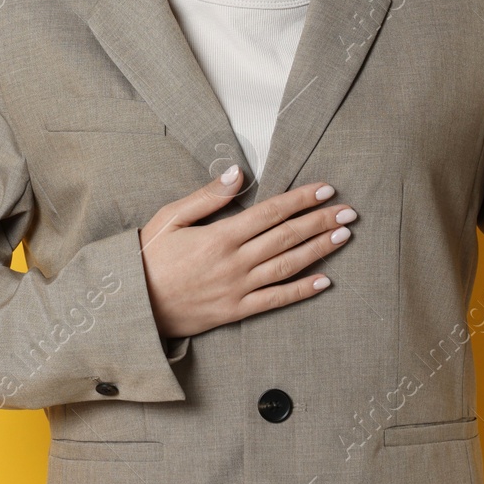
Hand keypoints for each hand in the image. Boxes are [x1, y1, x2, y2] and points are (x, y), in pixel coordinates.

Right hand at [136, 166, 355, 338]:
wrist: (134, 304)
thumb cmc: (148, 256)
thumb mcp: (170, 217)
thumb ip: (207, 196)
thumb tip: (238, 172)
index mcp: (220, 236)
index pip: (271, 212)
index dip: (301, 199)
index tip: (326, 188)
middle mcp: (235, 262)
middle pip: (287, 237)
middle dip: (321, 221)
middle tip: (349, 211)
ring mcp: (238, 289)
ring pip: (288, 266)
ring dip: (319, 251)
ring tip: (343, 237)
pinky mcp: (236, 311)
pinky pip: (275, 300)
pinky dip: (301, 291)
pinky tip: (324, 281)